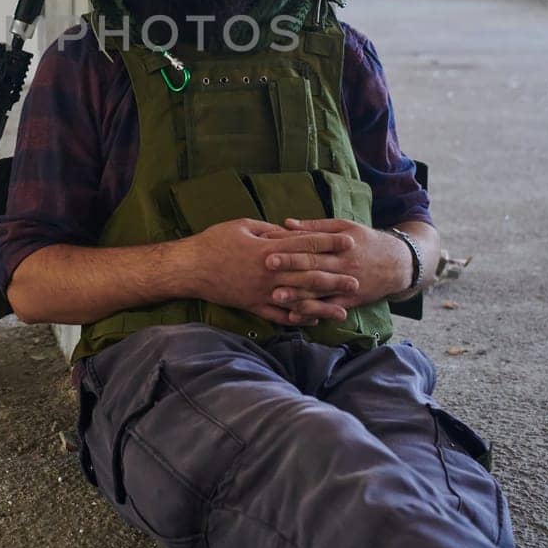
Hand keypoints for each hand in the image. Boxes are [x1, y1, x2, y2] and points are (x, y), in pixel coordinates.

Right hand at [178, 218, 359, 326]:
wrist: (190, 268)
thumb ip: (269, 230)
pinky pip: (280, 315)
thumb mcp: (243, 226)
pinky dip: (298, 319)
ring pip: (299, 300)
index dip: (329, 242)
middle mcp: (270, 274)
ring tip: (343, 310)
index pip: (305, 245)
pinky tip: (313, 321)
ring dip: (323, 305)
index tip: (348, 242)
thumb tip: (290, 232)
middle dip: (335, 278)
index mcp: (268, 250)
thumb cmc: (214, 242)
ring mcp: (263, 293)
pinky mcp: (254, 306)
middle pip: (309, 275)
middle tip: (357, 280)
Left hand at [261, 218, 411, 321]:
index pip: (311, 244)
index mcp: (340, 245)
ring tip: (276, 296)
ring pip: (319, 291)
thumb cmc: (367, 241)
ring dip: (297, 294)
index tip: (268, 246)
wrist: (399, 264)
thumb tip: (286, 223)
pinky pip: (329, 308)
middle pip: (314, 266)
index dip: (290, 246)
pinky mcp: (350, 301)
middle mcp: (343, 265)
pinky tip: (295, 315)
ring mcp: (347, 285)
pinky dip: (312, 313)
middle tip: (267, 266)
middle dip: (290, 267)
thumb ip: (315, 227)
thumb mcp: (345, 227)